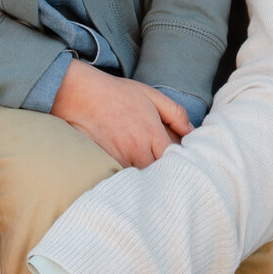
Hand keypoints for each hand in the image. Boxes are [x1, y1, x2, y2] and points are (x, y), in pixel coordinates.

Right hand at [52, 64, 191, 168]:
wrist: (80, 95)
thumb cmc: (117, 94)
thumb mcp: (151, 95)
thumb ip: (175, 113)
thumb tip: (191, 131)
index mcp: (152, 133)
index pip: (174, 159)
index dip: (178, 162)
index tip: (180, 161)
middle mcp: (137, 149)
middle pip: (158, 174)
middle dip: (163, 174)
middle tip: (167, 172)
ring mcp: (120, 159)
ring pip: (140, 179)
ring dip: (146, 178)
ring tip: (149, 174)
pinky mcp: (105, 164)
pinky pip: (121, 177)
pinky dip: (128, 177)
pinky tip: (130, 172)